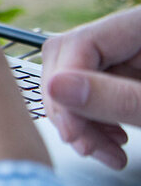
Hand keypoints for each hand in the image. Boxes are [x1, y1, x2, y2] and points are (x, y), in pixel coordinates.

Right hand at [42, 7, 140, 169]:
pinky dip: (91, 120)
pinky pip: (88, 90)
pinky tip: (109, 140)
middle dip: (70, 108)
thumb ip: (117, 98)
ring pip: (73, 78)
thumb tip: (55, 88)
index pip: (80, 44)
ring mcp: (126, 54)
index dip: (66, 89)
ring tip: (105, 151)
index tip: (72, 133)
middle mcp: (129, 34)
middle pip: (68, 59)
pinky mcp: (123, 75)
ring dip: (79, 120)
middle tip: (85, 146)